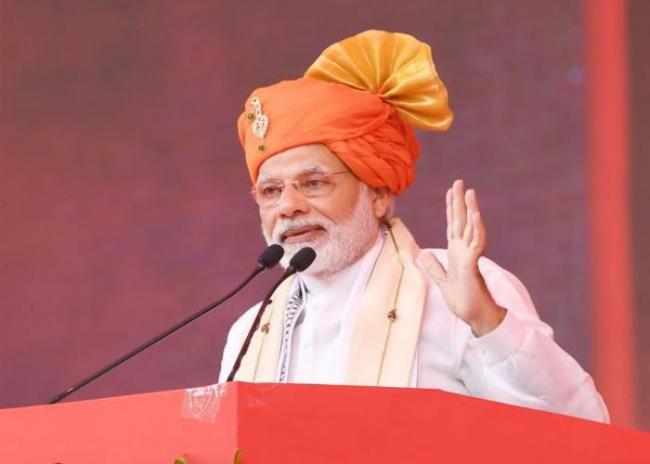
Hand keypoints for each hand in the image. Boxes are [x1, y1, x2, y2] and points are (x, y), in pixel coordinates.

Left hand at [418, 179, 505, 335]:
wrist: (475, 317)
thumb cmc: (463, 300)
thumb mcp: (442, 281)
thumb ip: (434, 267)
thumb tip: (423, 254)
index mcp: (457, 253)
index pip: (453, 225)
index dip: (451, 209)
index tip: (450, 192)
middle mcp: (464, 251)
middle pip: (461, 221)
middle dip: (459, 202)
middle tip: (458, 182)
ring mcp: (470, 257)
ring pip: (471, 228)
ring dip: (470, 210)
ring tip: (469, 192)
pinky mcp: (473, 265)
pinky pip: (475, 244)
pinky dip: (476, 229)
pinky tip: (475, 216)